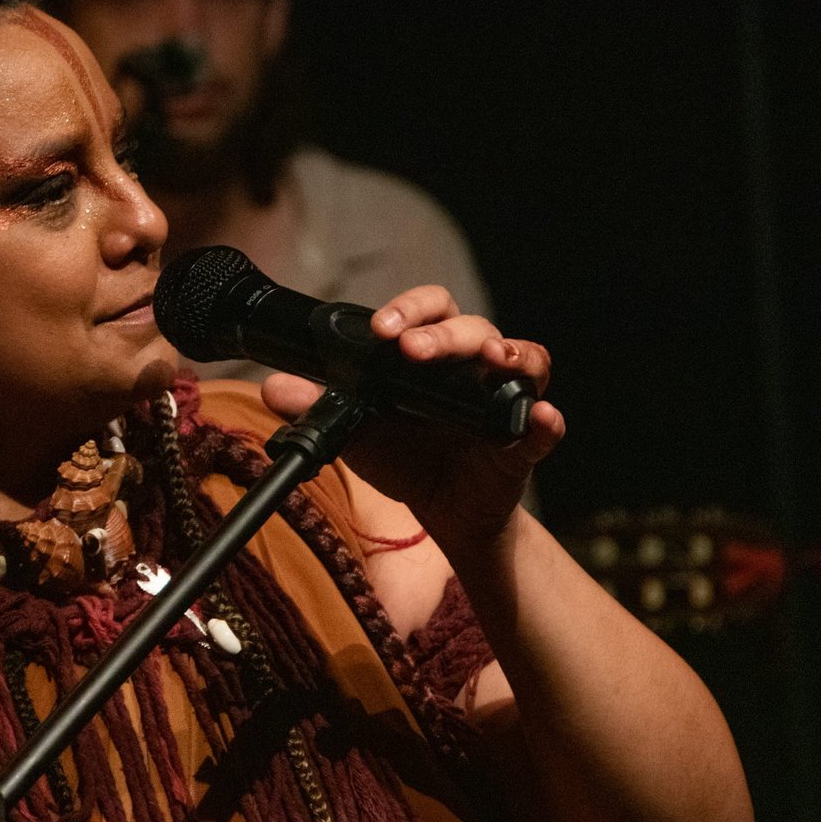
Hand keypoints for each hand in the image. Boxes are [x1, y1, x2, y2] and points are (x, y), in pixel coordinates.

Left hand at [260, 285, 564, 551]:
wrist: (442, 513)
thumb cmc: (407, 458)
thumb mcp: (357, 431)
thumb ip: (319, 407)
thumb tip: (273, 387)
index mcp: (435, 355)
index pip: (431, 310)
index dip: (409, 309)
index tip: (381, 327)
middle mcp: (475, 368)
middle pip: (473, 328)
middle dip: (443, 334)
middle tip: (411, 348)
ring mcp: (505, 401)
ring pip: (523, 360)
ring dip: (510, 354)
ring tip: (492, 359)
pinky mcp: (525, 443)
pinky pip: (544, 426)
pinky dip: (547, 420)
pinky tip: (542, 417)